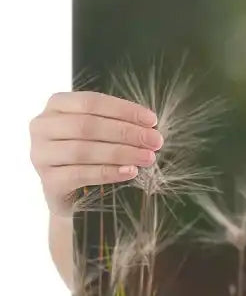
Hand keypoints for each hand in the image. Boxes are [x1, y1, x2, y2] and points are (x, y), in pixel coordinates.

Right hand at [29, 90, 162, 217]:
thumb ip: (118, 124)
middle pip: (87, 126)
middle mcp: (42, 127)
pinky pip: (80, 174)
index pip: (91, 101)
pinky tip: (130, 171)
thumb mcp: (102, 134)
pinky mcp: (48, 181)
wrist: (74, 195)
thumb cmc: (91, 155)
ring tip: (148, 157)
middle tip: (155, 141)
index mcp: (56, 106)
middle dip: (127, 132)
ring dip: (121, 153)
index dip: (124, 110)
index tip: (152, 120)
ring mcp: (41, 155)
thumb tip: (150, 126)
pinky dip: (109, 172)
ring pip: (84, 150)